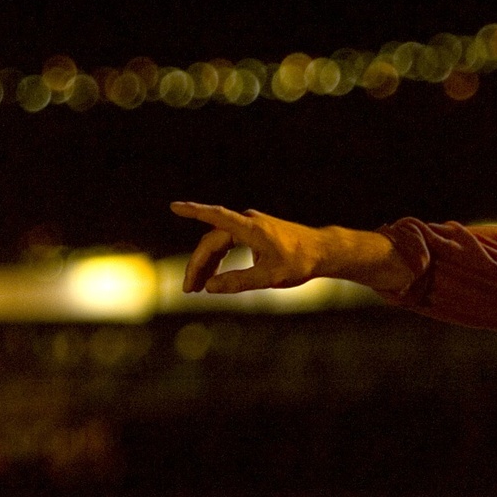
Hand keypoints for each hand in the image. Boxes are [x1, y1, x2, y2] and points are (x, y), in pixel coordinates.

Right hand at [171, 202, 326, 293]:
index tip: (174, 206)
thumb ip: (238, 282)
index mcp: (250, 228)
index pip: (215, 217)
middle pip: (212, 241)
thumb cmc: (299, 263)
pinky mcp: (255, 234)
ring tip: (197, 288)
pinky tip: (214, 277)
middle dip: (198, 264)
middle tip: (189, 289)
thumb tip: (210, 288)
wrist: (322, 252)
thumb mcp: (269, 277)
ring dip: (207, 264)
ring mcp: (251, 227)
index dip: (193, 212)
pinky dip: (220, 260)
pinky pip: (229, 244)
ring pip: (219, 244)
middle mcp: (248, 223)